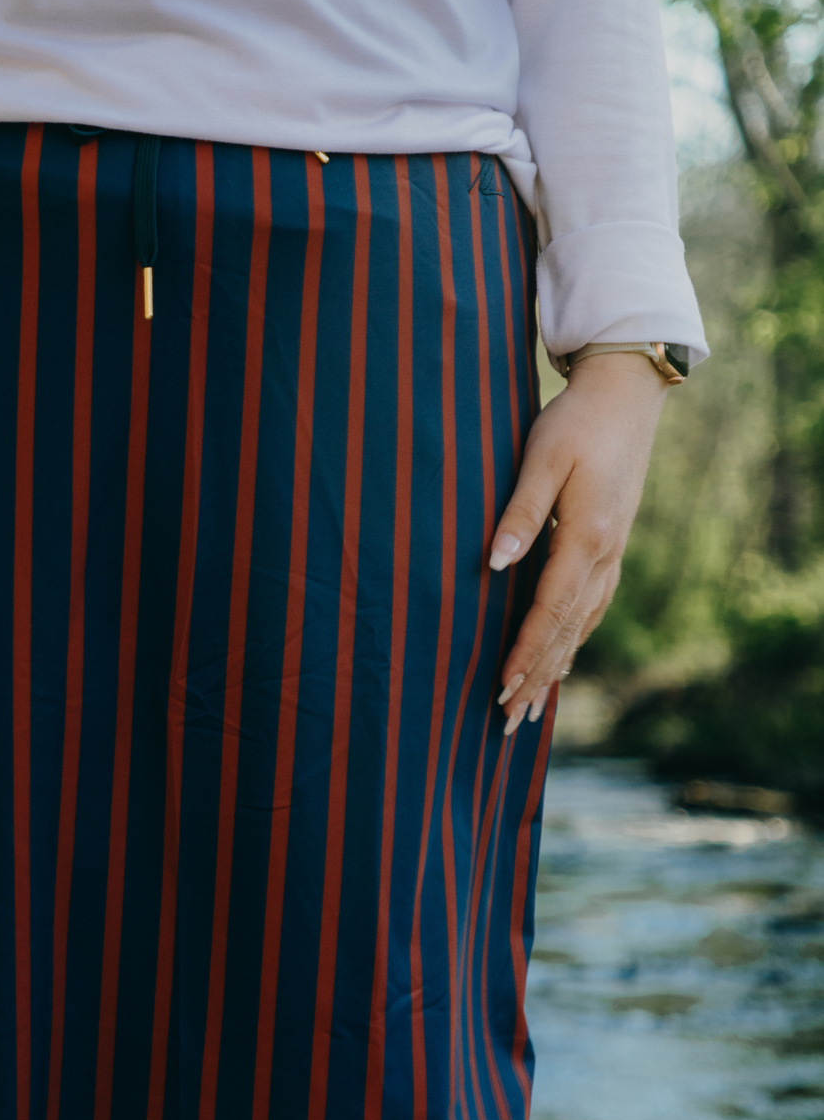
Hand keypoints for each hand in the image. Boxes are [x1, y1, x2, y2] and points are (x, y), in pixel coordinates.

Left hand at [490, 351, 668, 732]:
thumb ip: (519, 515)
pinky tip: (560, 665)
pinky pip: (590, 609)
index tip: (501, 688)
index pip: (550, 610)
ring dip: (554, 670)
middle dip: (536, 679)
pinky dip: (571, 643)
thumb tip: (494, 564)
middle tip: (508, 722)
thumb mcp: (541, 461)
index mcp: (587, 538)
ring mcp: (612, 554)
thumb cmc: (574, 423)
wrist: (625, 397)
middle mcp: (605, 556)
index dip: (524, 653)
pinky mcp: (610, 547)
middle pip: (567, 632)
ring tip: (530, 710)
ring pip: (581, 627)